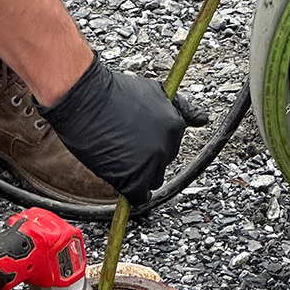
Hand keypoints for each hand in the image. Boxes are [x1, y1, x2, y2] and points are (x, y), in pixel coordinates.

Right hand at [39, 55, 198, 205]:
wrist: (85, 99)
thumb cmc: (113, 92)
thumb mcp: (154, 92)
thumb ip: (181, 108)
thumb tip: (204, 118)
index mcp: (175, 125)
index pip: (170, 144)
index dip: (152, 142)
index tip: (139, 140)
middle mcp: (167, 146)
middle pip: (162, 163)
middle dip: (146, 157)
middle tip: (124, 144)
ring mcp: (150, 163)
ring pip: (151, 180)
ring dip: (139, 173)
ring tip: (119, 156)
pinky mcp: (132, 178)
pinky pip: (138, 196)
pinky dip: (131, 192)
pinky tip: (121, 179)